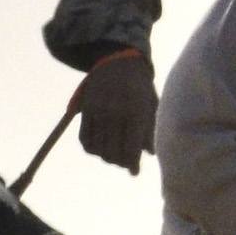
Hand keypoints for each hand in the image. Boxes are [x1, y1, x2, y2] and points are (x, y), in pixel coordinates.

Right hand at [74, 51, 158, 171]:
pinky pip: (84, 139)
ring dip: (106, 157)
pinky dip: (92, 148)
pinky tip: (100, 147)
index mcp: (134, 111)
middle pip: (112, 153)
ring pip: (98, 149)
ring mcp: (97, 111)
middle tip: (126, 162)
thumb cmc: (141, 86)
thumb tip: (150, 154)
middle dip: (120, 162)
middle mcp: (114, 112)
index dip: (132, 164)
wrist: (118, 61)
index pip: (131, 147)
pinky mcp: (85, 110)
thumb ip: (150, 129)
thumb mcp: (151, 105)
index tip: (134, 173)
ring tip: (115, 155)